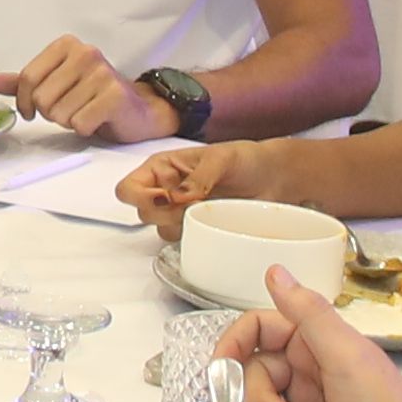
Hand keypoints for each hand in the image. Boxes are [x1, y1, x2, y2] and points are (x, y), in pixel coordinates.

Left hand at [5, 31, 164, 142]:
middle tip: (68, 109)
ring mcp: (102, 73)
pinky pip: (79, 124)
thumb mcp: (57, 83)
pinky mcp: (114, 96)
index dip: (24, 102)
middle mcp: (85, 53)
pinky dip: (84, 129)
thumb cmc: (94, 96)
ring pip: (59, 113)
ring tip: (84, 112)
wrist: (137, 110)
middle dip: (50, 113)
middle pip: (41, 98)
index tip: (31, 111)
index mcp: (66, 46)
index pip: (27, 78)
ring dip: (68, 121)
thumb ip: (25, 82)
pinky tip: (96, 119)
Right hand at [117, 139, 266, 232]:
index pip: (128, 188)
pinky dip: (196, 237)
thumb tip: (178, 198)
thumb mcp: (222, 159)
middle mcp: (164, 191)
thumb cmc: (245, 159)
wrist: (274, 178)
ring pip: (161, 231)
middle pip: (142, 213)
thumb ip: (198, 177)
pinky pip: (183, 242)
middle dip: (166, 213)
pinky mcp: (196, 230)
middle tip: (194, 204)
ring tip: (208, 211)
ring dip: (181, 226)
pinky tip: (214, 224)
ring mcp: (180, 213)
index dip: (139, 198)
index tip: (164, 199)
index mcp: (161, 168)